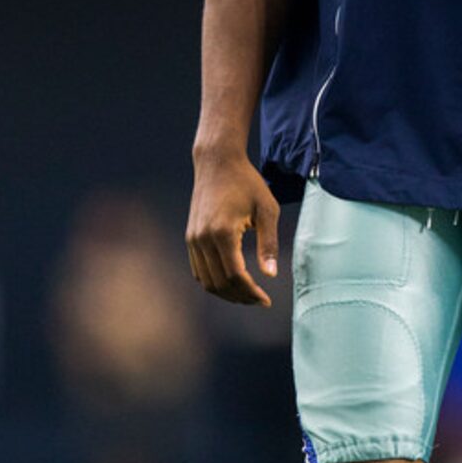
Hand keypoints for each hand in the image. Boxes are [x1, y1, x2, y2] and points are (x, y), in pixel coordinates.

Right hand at [186, 151, 280, 305]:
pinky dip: (214, 282)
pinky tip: (231, 282)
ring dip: (226, 293)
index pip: (235, 276)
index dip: (251, 293)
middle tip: (259, 300)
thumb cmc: (247, 183)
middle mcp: (203, 239)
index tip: (266, 300)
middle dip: (240, 297)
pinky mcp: (190, 237)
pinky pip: (199, 270)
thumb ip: (269, 244)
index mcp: (223, 232)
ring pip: (206, 280)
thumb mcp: (267, 210)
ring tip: (247, 294)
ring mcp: (193, 239)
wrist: (217, 162)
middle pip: (220, 283)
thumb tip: (271, 275)